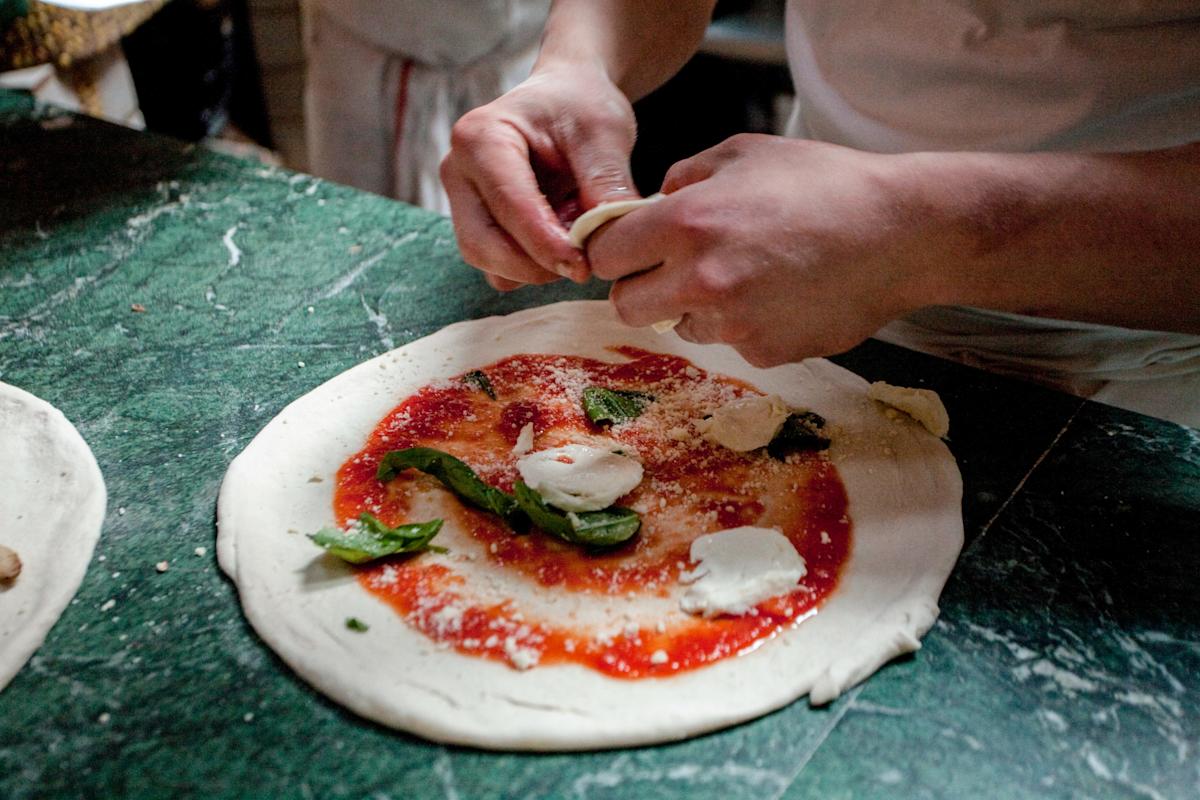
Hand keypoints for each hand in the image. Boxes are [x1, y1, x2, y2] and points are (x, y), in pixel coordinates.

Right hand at [440, 63, 640, 291]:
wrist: (568, 98)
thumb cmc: (581, 107)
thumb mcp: (604, 132)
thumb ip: (606, 183)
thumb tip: (612, 243)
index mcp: (480, 137)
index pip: (508, 205)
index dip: (545, 244)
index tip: (584, 266)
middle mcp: (458, 171)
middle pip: (481, 245)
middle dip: (534, 267)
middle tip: (584, 264)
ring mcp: (462, 202)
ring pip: (488, 263)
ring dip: (536, 268)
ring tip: (577, 237)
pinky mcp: (476, 225)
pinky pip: (498, 268)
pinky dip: (533, 267)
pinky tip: (562, 239)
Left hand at [588, 134, 933, 365]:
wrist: (900, 234)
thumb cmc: (825, 183)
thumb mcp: (744, 152)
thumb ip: (683, 177)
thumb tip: (651, 203)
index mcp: (686, 223)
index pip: (603, 256)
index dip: (611, 252)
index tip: (626, 250)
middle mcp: (700, 279)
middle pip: (624, 306)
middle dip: (640, 288)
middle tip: (669, 270)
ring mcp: (732, 324)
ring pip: (677, 327)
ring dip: (694, 307)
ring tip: (745, 274)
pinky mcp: (763, 353)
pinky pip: (729, 342)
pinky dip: (742, 324)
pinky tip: (780, 293)